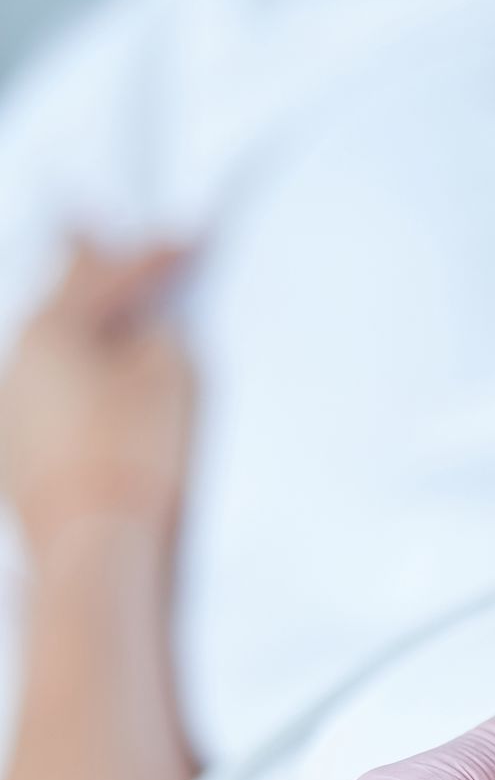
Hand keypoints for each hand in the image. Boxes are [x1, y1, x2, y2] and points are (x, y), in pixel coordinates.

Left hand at [0, 242, 193, 546]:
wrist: (95, 551)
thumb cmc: (135, 456)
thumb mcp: (172, 376)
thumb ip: (161, 338)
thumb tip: (146, 336)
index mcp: (51, 329)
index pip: (110, 274)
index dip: (155, 255)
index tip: (190, 240)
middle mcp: (15, 362)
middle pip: (57, 300)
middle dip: (83, 266)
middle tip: (84, 228)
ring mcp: (8, 412)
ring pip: (45, 350)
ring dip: (80, 329)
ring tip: (99, 316)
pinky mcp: (14, 457)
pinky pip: (43, 395)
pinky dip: (72, 380)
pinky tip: (91, 391)